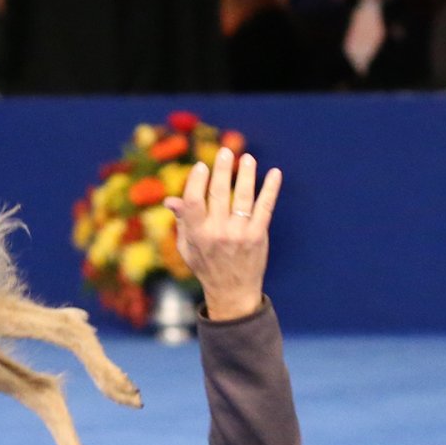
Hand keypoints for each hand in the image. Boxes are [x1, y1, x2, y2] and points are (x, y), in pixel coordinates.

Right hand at [173, 146, 280, 320]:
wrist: (232, 292)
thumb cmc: (207, 266)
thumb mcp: (188, 247)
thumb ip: (182, 222)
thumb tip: (170, 200)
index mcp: (197, 234)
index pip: (193, 202)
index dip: (196, 182)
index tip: (201, 166)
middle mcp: (218, 233)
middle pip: (219, 194)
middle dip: (222, 170)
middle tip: (226, 152)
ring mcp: (239, 234)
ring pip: (243, 198)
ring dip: (246, 175)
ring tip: (248, 159)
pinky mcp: (257, 236)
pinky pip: (265, 208)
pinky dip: (271, 190)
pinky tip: (275, 174)